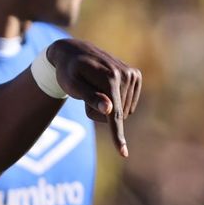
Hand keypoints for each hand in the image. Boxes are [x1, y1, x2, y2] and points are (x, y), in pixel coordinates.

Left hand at [47, 38, 141, 157]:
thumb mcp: (71, 85)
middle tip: (86, 93)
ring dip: (109, 106)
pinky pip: (129, 102)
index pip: (115, 114)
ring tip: (94, 88)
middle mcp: (125, 75)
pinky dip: (117, 100)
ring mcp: (132, 74)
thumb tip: (110, 109)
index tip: (123, 153)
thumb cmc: (68, 71)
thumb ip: (90, 97)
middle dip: (102, 112)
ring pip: (125, 110)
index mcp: (110, 78)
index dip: (117, 136)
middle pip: (119, 114)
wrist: (73, 51)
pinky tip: (105, 87)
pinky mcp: (135, 75)